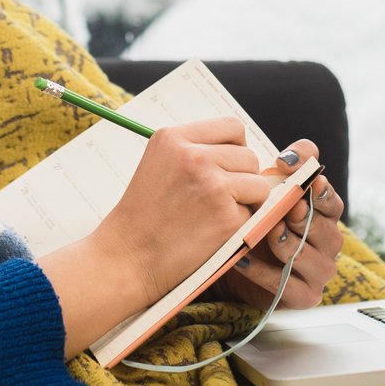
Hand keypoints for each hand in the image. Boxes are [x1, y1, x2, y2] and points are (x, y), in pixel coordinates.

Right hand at [92, 117, 273, 305]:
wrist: (127, 259)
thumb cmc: (143, 218)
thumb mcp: (158, 165)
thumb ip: (195, 150)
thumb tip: (241, 149)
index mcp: (173, 137)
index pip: (232, 127)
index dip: (236, 148)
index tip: (228, 166)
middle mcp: (193, 156)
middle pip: (248, 156)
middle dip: (242, 178)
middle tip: (217, 200)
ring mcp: (212, 185)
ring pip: (257, 184)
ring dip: (246, 201)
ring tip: (215, 215)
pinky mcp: (226, 216)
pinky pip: (253, 214)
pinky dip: (240, 226)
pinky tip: (212, 233)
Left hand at [209, 138, 343, 309]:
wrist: (234, 261)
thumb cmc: (258, 218)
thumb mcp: (271, 187)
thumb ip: (290, 165)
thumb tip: (292, 156)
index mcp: (323, 216)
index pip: (332, 204)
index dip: (323, 194)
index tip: (313, 183)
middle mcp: (327, 245)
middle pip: (325, 232)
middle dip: (305, 219)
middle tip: (289, 209)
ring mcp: (317, 273)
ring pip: (310, 259)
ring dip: (288, 245)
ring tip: (268, 232)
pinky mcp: (303, 297)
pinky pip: (286, 286)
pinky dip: (264, 272)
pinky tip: (244, 259)